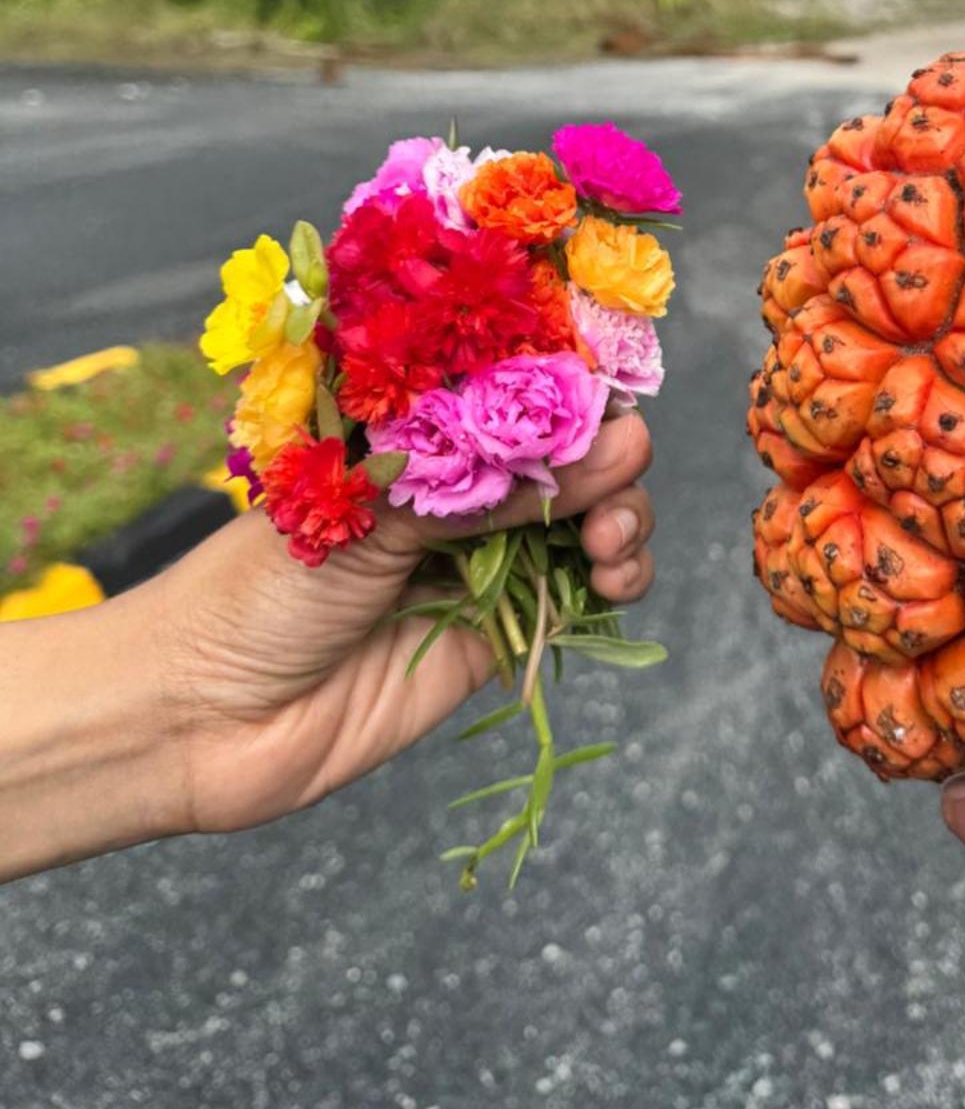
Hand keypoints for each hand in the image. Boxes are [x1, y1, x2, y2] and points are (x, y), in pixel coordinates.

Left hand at [159, 410, 653, 834]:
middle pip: (568, 455)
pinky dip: (613, 582)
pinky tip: (613, 580)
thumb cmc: (255, 589)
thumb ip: (500, 488)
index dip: (578, 388)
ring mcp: (476, 559)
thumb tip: (621, 443)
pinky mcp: (492, 634)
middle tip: (617, 485)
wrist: (198, 720)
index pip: (518, 389)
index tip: (618, 399)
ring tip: (611, 544)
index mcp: (413, 433)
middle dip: (611, 462)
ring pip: (585, 523)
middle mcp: (452, 488)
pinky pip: (572, 598)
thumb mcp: (379, 516)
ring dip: (623, 521)